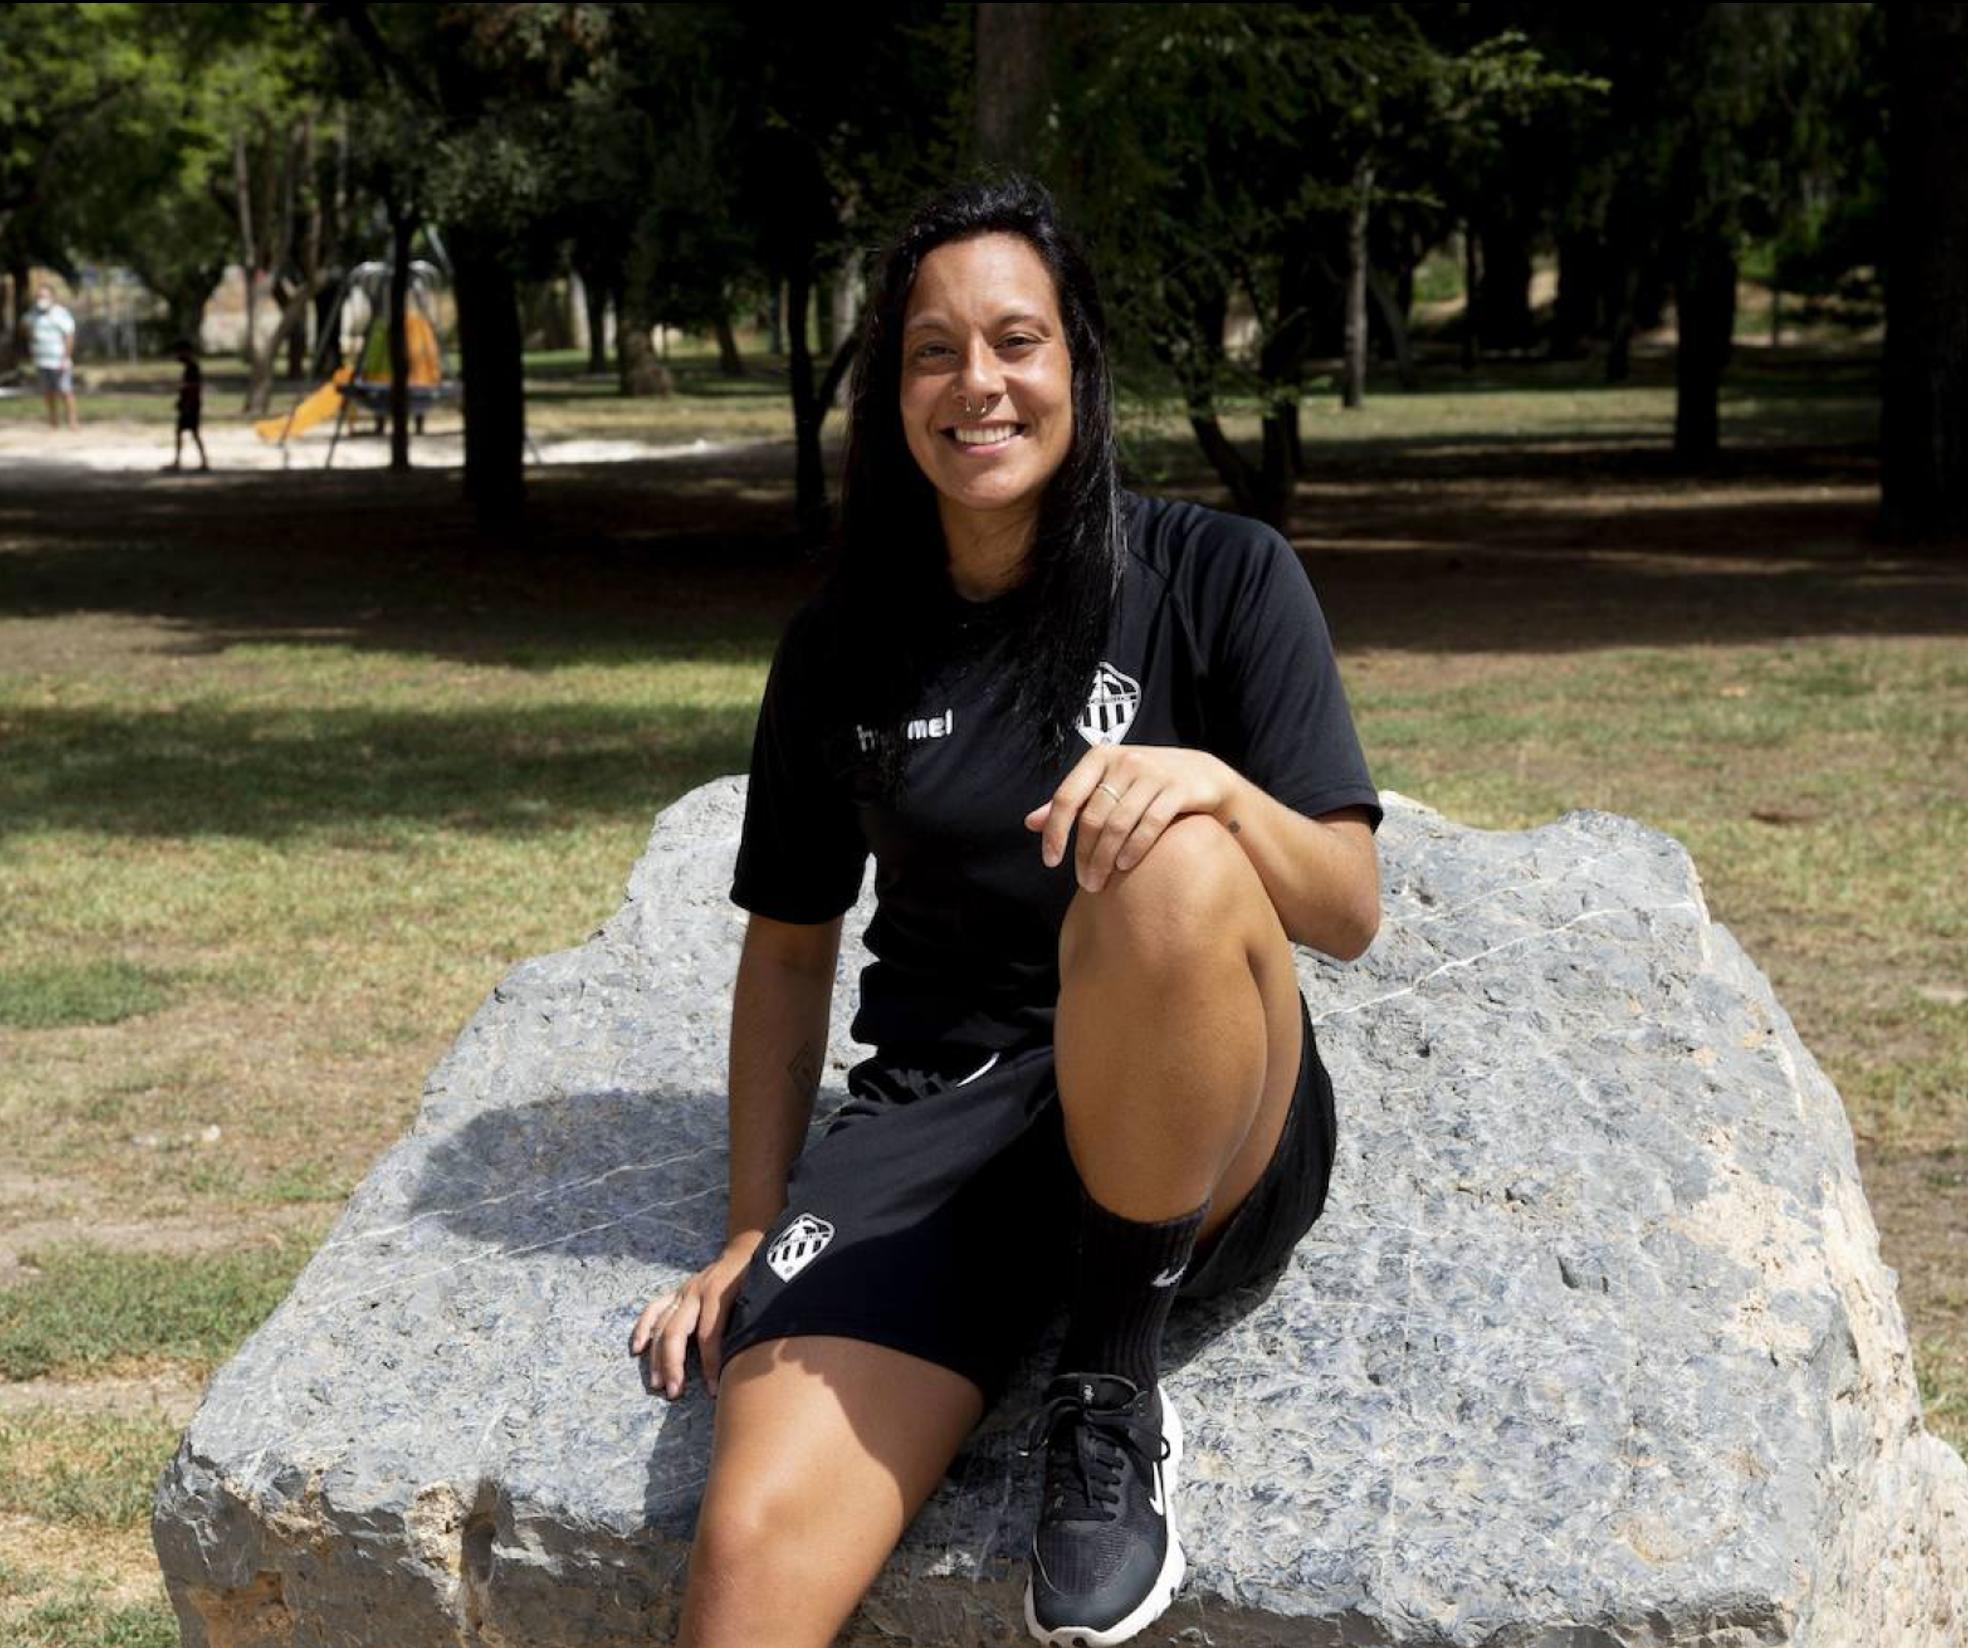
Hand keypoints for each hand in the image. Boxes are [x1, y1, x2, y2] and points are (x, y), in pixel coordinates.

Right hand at [630, 1231, 763, 1400]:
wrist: (745, 1249)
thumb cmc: (755, 1278)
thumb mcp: (758, 1297)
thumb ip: (751, 1323)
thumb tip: (752, 1359)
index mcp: (718, 1294)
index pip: (708, 1335)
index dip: (709, 1365)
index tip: (712, 1390)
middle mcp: (696, 1292)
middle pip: (676, 1332)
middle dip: (673, 1365)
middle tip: (674, 1392)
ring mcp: (683, 1291)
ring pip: (662, 1325)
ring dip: (656, 1356)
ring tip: (657, 1383)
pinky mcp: (676, 1292)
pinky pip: (653, 1309)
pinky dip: (643, 1328)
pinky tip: (637, 1349)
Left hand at [1023, 745, 1235, 892]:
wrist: (1204, 775)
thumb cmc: (1146, 784)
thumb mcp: (1108, 784)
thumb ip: (1073, 802)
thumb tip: (1030, 823)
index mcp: (1100, 757)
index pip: (1066, 797)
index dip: (1055, 832)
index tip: (1050, 862)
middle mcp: (1125, 761)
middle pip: (1093, 817)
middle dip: (1084, 855)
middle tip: (1085, 883)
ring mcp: (1154, 773)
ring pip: (1118, 824)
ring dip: (1105, 859)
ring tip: (1100, 882)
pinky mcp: (1179, 788)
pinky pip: (1150, 824)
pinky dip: (1134, 848)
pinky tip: (1125, 866)